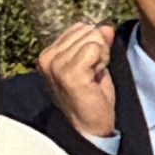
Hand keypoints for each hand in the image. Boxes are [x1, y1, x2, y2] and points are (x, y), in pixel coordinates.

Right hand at [37, 16, 125, 144]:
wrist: (89, 127)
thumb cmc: (90, 96)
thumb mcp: (92, 63)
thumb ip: (97, 42)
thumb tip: (106, 27)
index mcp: (48, 54)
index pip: (79, 27)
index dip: (93, 44)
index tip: (89, 67)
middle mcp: (47, 58)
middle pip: (87, 30)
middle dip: (98, 49)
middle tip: (93, 73)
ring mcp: (56, 66)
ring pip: (93, 38)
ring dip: (101, 57)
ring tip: (93, 77)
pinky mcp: (69, 74)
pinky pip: (95, 49)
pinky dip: (101, 62)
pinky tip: (95, 79)